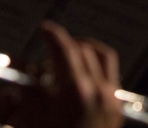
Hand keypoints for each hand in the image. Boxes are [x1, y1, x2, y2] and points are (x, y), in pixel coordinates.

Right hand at [0, 21, 123, 127]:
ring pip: (103, 57)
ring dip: (85, 51)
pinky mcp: (117, 111)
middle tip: (49, 49)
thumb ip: (31, 90)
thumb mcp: (31, 118)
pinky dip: (97, 69)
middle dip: (64, 46)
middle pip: (82, 49)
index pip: (64, 48)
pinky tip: (82, 78)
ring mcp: (111, 101)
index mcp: (76, 90)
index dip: (52, 35)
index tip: (44, 30)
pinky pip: (110, 77)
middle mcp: (99, 91)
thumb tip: (31, 74)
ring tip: (70, 55)